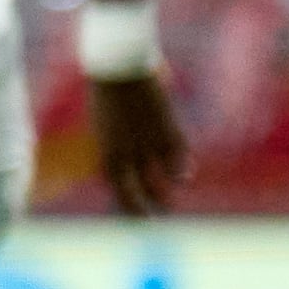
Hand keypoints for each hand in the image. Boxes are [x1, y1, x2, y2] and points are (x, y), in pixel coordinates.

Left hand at [90, 71, 187, 218]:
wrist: (116, 65)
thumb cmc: (106, 87)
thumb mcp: (103, 118)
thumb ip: (113, 139)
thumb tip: (121, 155)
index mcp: (104, 149)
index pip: (114, 185)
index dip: (123, 201)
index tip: (132, 213)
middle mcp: (123, 151)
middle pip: (132, 189)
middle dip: (140, 209)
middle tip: (150, 223)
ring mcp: (145, 141)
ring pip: (156, 177)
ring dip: (163, 195)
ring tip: (168, 208)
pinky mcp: (164, 128)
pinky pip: (176, 154)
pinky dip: (181, 168)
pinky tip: (185, 179)